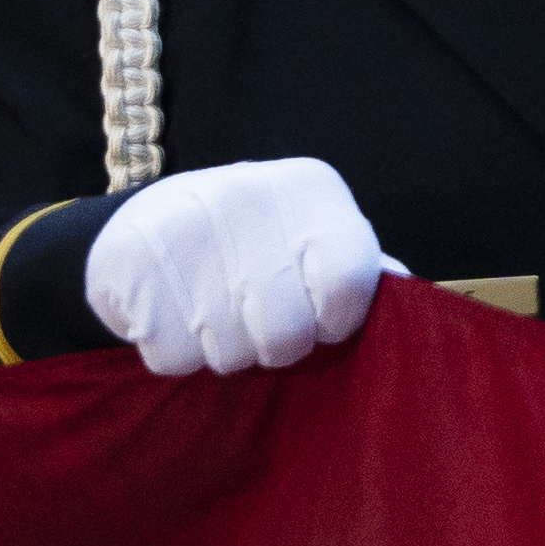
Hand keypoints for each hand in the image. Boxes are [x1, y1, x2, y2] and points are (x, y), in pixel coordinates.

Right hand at [84, 157, 400, 375]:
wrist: (147, 226)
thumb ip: (359, 273)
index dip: (331, 323)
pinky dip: (174, 353)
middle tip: (254, 318)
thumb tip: (413, 304)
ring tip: (209, 310)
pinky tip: (172, 312)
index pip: (346, 286)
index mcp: (310, 188)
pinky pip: (173, 357)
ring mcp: (186, 226)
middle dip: (273, 346)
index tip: (314, 315)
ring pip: (229, 353)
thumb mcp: (312, 240)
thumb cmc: (254, 245)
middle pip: (287, 335)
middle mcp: (249, 194)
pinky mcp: (131, 263)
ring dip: (222, 350)